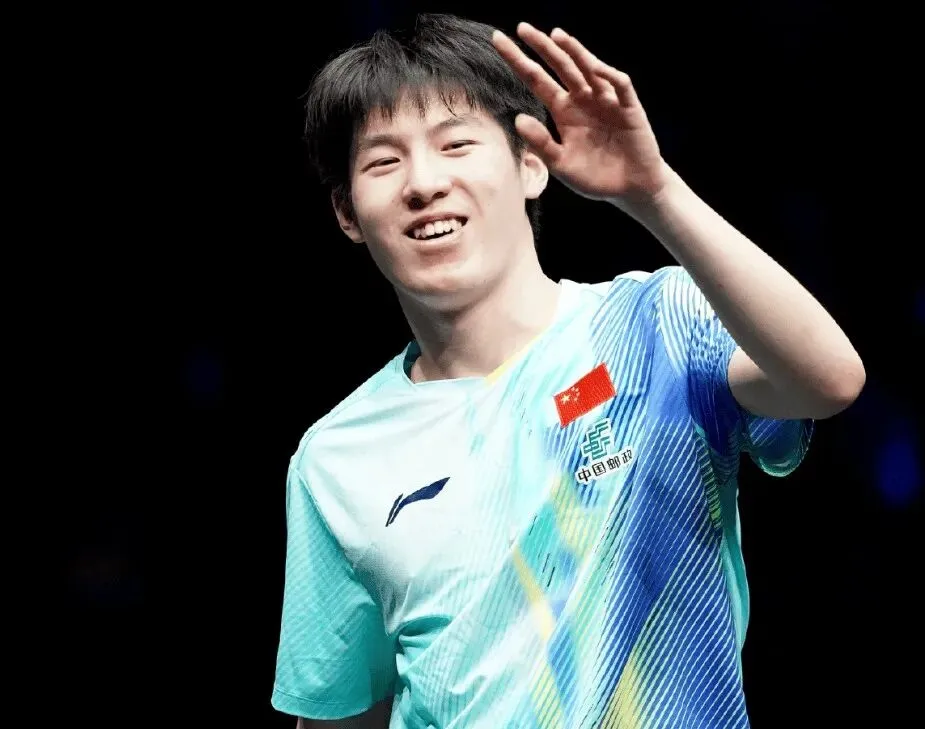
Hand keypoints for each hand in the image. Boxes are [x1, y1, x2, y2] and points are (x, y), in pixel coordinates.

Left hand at [492, 23, 666, 204]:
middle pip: (560, 66)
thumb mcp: (561, 165)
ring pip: (588, 69)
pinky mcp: (628, 107)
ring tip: (555, 36)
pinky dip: (608, 75)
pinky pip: (619, 85)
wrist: (629, 189)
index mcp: (563, 111)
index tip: (498, 40)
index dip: (519, 61)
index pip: (537, 80)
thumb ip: (541, 144)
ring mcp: (606, 100)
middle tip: (522, 28)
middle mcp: (582, 99)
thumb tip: (518, 118)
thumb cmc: (594, 177)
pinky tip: (594, 67)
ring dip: (574, 51)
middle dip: (542, 47)